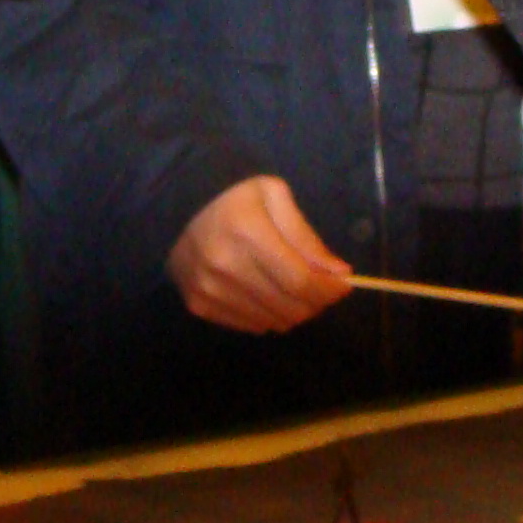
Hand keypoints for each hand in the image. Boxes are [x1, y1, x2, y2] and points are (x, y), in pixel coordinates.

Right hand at [169, 176, 353, 333]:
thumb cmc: (235, 197)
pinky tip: (267, 292)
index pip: (299, 280)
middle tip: (323, 286)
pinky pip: (250, 325)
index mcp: (247, 232)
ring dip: (294, 310)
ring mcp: (209, 289)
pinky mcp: (199, 305)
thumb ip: (307, 237)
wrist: (179, 207)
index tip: (344, 285)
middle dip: (316, 301)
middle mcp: (224, 266)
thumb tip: (338, 273)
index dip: (328, 289)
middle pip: (288, 306)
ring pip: (272, 321)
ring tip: (295, 288)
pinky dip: (269, 315)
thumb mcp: (275, 197)